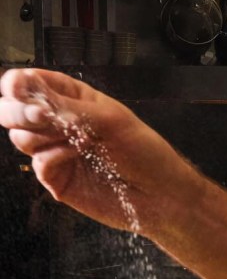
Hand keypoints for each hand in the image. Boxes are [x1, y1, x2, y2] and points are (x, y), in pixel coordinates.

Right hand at [0, 67, 189, 233]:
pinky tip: (77, 155)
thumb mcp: (110, 119)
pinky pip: (36, 163)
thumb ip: (67, 106)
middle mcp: (60, 123)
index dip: (19, 84)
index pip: (31, 83)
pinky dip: (53, 157)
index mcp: (74, 99)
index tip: (19, 88)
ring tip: (80, 141)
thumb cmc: (146, 152)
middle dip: (19, 111)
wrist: (160, 195)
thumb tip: (28, 91)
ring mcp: (55, 151)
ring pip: (20, 137)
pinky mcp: (56, 178)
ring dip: (44, 136)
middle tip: (40, 116)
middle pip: (12, 110)